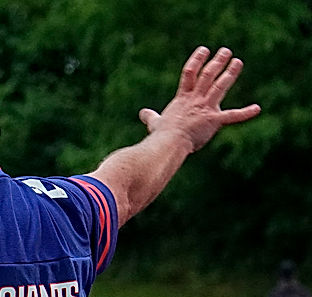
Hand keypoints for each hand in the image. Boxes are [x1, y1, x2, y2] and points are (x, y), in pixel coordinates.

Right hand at [139, 46, 259, 152]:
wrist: (168, 144)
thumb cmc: (161, 135)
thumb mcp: (155, 123)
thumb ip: (151, 116)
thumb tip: (143, 113)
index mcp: (182, 99)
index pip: (189, 73)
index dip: (197, 59)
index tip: (204, 49)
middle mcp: (195, 99)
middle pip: (207, 75)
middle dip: (218, 62)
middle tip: (226, 51)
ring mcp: (205, 108)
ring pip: (220, 86)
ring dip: (230, 73)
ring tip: (238, 62)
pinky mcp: (214, 121)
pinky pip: (232, 116)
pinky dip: (245, 113)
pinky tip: (257, 109)